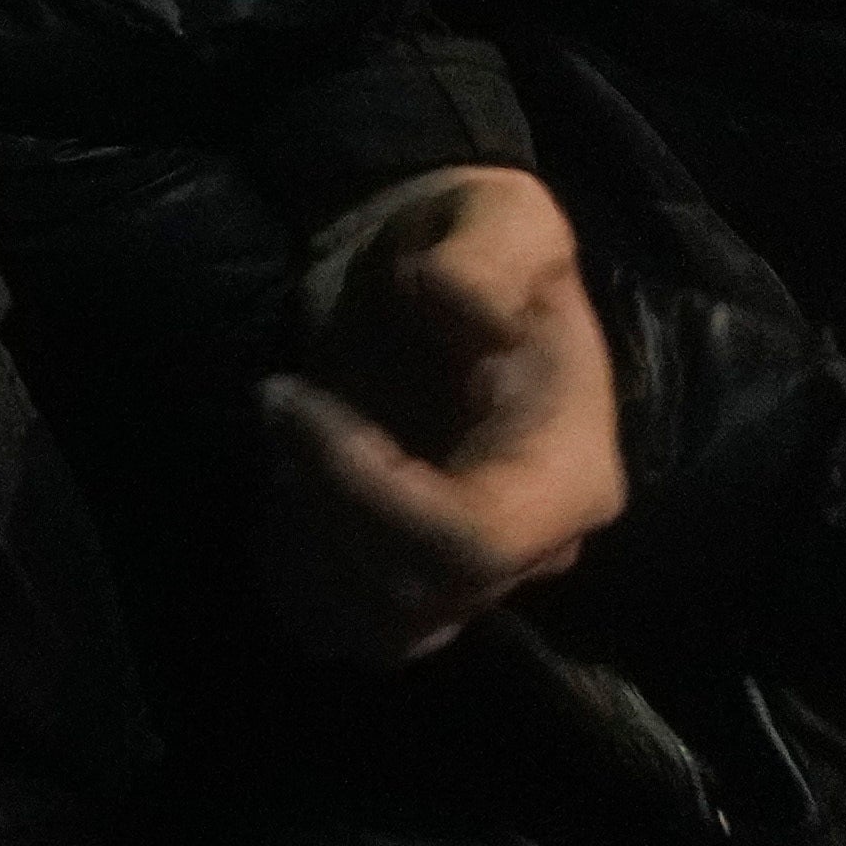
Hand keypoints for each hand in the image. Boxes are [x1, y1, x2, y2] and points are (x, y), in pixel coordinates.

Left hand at [251, 161, 622, 659]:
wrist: (430, 263)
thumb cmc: (468, 237)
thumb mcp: (498, 215)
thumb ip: (488, 258)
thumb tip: (469, 311)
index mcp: (569, 472)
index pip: (469, 540)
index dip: (364, 489)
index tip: (292, 398)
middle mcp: (538, 547)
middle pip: (415, 592)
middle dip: (321, 506)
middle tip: (276, 408)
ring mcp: (479, 575)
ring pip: (381, 630)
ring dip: (305, 551)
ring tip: (280, 449)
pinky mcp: (421, 578)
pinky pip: (351, 626)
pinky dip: (297, 577)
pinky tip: (279, 490)